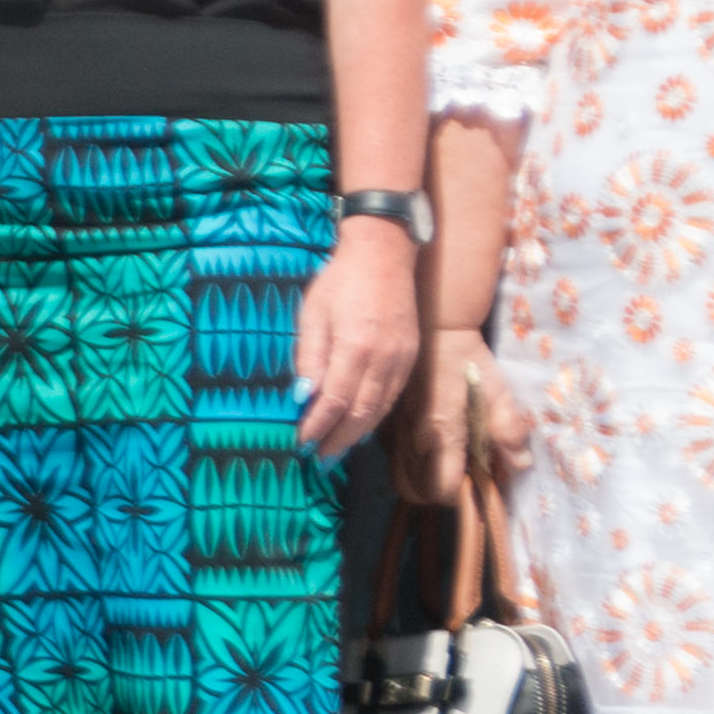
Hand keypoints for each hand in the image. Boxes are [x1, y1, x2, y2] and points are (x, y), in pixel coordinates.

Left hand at [293, 226, 422, 457]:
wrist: (384, 254)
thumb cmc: (340, 281)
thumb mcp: (313, 314)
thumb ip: (310, 358)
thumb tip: (304, 398)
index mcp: (356, 346)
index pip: (336, 400)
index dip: (319, 426)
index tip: (302, 443)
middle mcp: (385, 357)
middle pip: (362, 412)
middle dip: (338, 439)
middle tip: (319, 459)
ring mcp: (402, 358)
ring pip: (380, 408)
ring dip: (357, 433)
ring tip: (336, 449)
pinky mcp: (411, 356)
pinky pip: (392, 395)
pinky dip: (375, 415)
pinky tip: (360, 425)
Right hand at [399, 327, 528, 502]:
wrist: (435, 328)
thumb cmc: (469, 361)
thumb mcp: (499, 392)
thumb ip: (509, 431)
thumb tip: (520, 465)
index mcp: (442, 433)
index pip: (442, 488)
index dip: (461, 497)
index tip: (477, 487)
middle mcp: (412, 438)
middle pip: (414, 492)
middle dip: (435, 496)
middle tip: (459, 482)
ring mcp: (395, 431)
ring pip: (399, 478)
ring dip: (420, 483)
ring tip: (443, 469)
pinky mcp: (386, 421)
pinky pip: (391, 457)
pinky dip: (408, 465)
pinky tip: (427, 450)